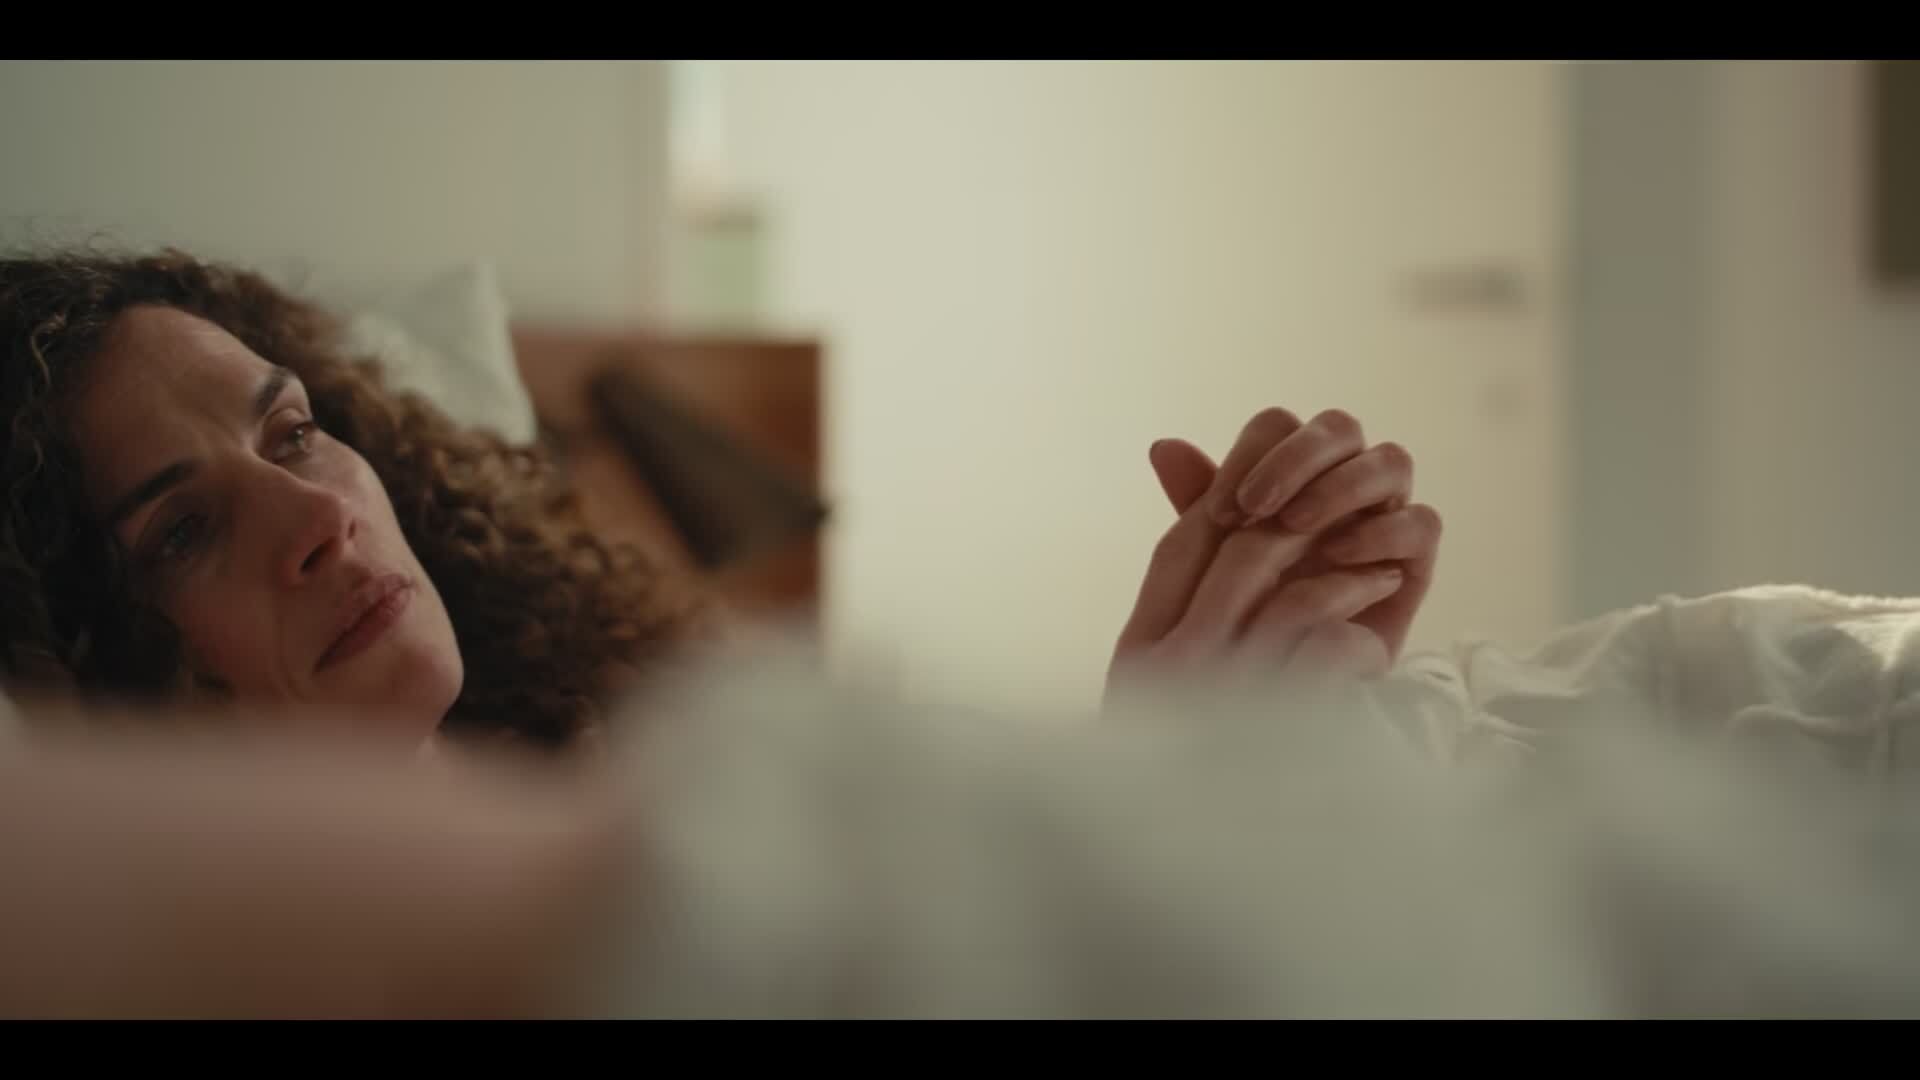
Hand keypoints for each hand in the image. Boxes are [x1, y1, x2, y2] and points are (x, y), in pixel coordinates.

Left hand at [1108, 408, 1440, 692]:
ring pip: (1390, 461)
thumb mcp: (1214, 559)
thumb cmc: (1246, 613)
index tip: (1219, 509)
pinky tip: (1340, 554)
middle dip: (1296, 459)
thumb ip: (1199, 502)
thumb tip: (1162, 446)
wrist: (1284, 687)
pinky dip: (1381, 530)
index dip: (1251, 454)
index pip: (1280, 427)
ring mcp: (1386, 512)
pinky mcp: (1417, 556)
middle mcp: (1344, 480)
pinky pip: (1421, 521)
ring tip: (1295, 526)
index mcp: (1292, 470)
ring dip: (1340, 486)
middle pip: (1339, 428)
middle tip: (1256, 507)